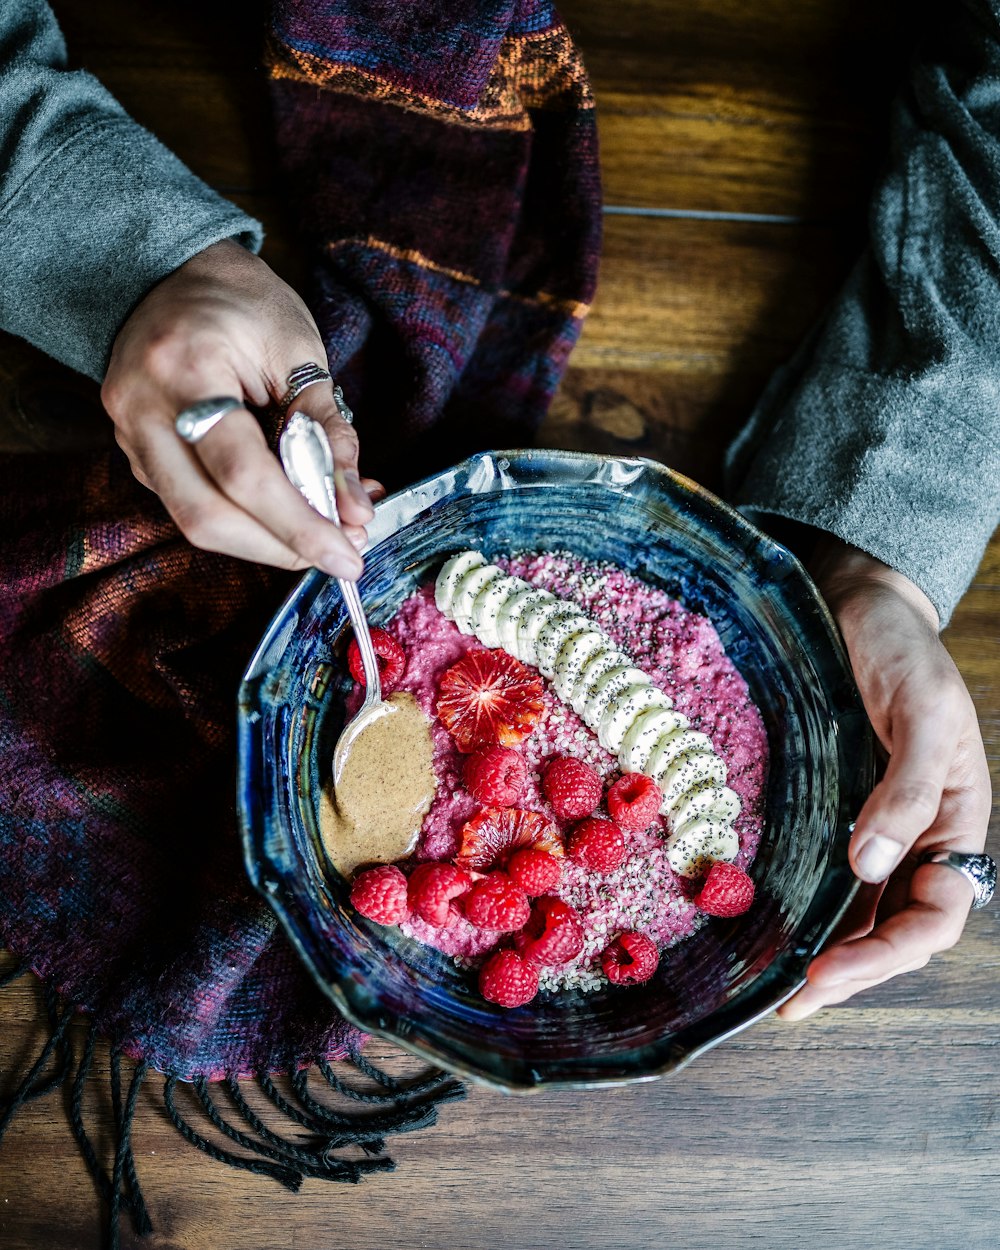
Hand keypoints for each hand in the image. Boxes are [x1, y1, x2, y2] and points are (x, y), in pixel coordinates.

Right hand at [101, 239, 380, 576]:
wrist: (171, 269)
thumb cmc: (242, 303)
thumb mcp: (300, 353)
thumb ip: (329, 433)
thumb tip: (357, 508)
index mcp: (186, 369)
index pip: (243, 474)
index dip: (299, 526)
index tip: (349, 556)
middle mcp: (142, 409)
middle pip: (207, 516)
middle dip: (281, 546)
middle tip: (341, 551)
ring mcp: (130, 435)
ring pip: (194, 521)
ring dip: (266, 539)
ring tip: (325, 529)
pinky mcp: (137, 452)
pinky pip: (191, 503)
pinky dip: (245, 517)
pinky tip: (288, 506)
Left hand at [778, 538, 991, 1019]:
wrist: (864, 605)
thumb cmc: (906, 652)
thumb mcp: (925, 712)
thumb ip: (909, 788)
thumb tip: (872, 865)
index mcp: (956, 824)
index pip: (934, 916)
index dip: (885, 954)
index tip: (825, 973)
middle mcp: (917, 835)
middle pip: (894, 926)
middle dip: (852, 971)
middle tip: (794, 1003)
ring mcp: (876, 824)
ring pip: (861, 909)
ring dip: (829, 953)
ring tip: (783, 991)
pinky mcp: (836, 805)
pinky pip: (828, 871)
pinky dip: (809, 906)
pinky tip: (776, 928)